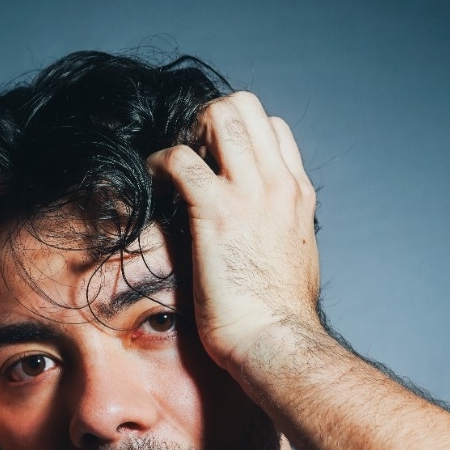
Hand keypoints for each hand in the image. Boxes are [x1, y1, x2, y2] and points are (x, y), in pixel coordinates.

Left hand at [147, 92, 321, 384]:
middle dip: (208, 119)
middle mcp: (278, 185)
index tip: (212, 160)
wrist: (276, 343)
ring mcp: (250, 195)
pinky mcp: (217, 212)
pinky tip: (152, 180)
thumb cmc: (278, 319)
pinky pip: (181, 159)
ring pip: (220, 116)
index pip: (273, 130)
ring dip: (187, 131)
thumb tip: (262, 239)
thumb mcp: (293, 263)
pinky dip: (160, 162)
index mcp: (297, 196)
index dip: (238, 135)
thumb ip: (280, 237)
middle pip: (246, 107)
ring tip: (172, 165)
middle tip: (188, 153)